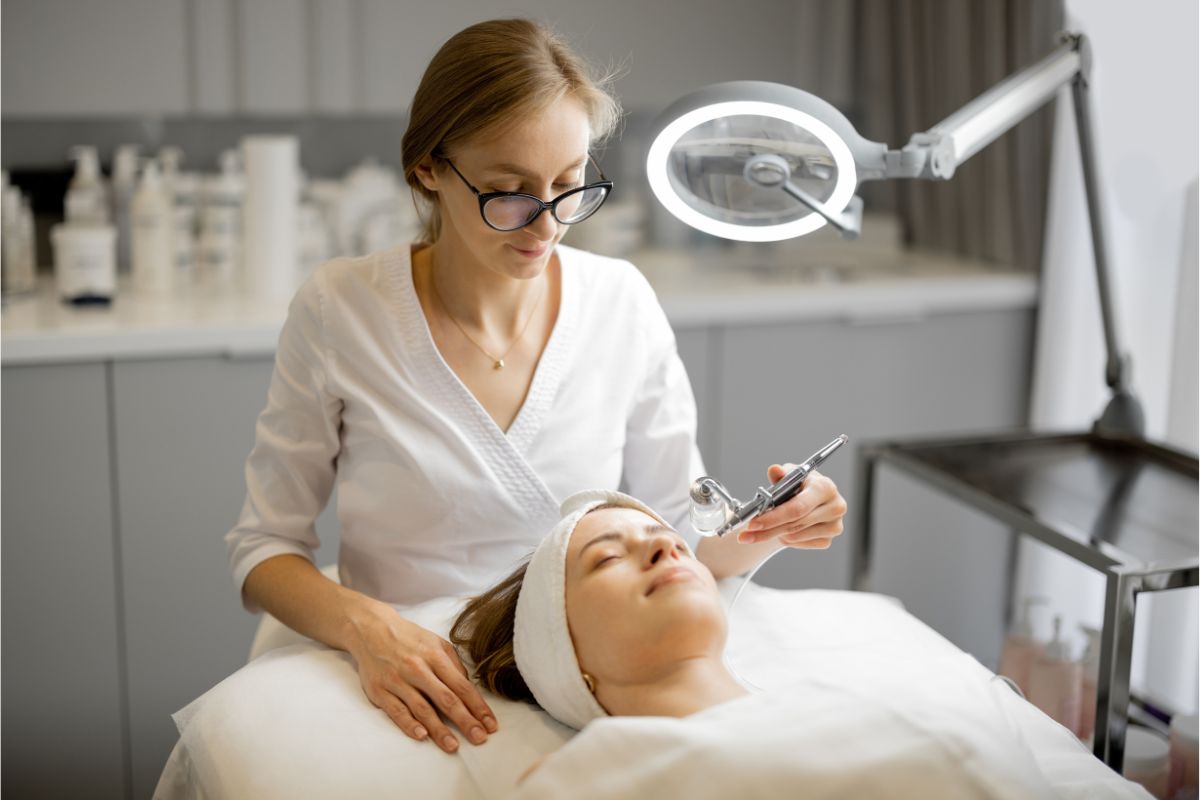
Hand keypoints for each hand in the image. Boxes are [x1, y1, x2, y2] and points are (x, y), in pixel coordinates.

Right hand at [347, 601, 496, 753]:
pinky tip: (421, 735)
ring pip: (422, 709)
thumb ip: (454, 665)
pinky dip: (409, 724)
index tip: (490, 724)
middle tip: (479, 738)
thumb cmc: (409, 638)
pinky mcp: (380, 691)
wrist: (371, 629)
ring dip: (439, 729)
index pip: (462, 687)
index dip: (478, 707)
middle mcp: (418, 669)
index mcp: (435, 657)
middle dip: (465, 720)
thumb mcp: (437, 643)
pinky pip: (397, 711)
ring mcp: (398, 681)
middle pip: (446, 699)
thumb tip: (469, 688)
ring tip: (453, 746)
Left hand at [736, 466, 846, 548]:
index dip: (773, 517)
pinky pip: (799, 544)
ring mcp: (834, 526)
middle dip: (766, 530)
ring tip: (769, 524)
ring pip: (794, 536)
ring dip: (775, 533)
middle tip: (745, 535)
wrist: (808, 498)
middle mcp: (835, 507)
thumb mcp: (789, 476)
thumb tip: (774, 470)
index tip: (752, 523)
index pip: (797, 508)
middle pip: (794, 525)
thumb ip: (781, 475)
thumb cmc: (799, 485)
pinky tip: (784, 529)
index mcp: (825, 487)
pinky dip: (786, 539)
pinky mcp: (828, 540)